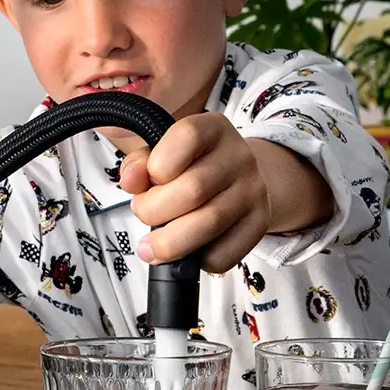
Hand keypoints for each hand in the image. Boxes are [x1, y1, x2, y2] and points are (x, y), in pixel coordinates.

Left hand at [121, 112, 270, 272]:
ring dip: (170, 243)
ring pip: (209, 224)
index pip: (187, 136)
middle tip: (143, 213)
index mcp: (213, 129)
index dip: (157, 165)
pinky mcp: (259, 224)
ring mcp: (253, 191)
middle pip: (193, 189)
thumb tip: (130, 181)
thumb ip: (139, 163)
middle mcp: (240, 157)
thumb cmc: (189, 167)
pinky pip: (225, 253)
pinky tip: (188, 252)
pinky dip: (199, 260)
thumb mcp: (162, 152)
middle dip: (153, 210)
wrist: (238, 178)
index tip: (148, 180)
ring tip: (150, 247)